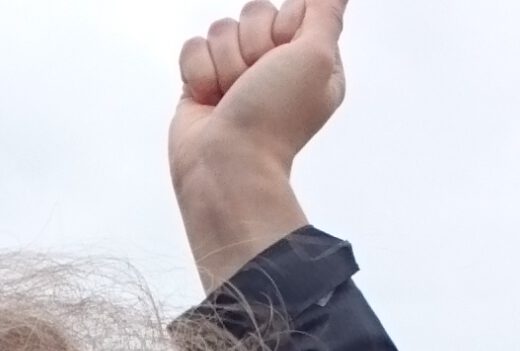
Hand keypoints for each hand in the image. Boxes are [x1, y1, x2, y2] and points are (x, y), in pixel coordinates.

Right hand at [168, 0, 346, 290]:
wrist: (226, 164)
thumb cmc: (274, 119)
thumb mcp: (318, 57)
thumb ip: (326, 13)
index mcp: (309, 59)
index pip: (293, 8)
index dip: (283, 27)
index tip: (283, 58)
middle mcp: (274, 65)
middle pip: (254, 13)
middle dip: (251, 45)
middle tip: (255, 82)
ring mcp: (236, 73)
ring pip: (221, 29)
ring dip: (225, 64)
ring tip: (231, 96)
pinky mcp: (203, 83)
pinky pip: (193, 47)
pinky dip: (199, 73)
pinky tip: (209, 99)